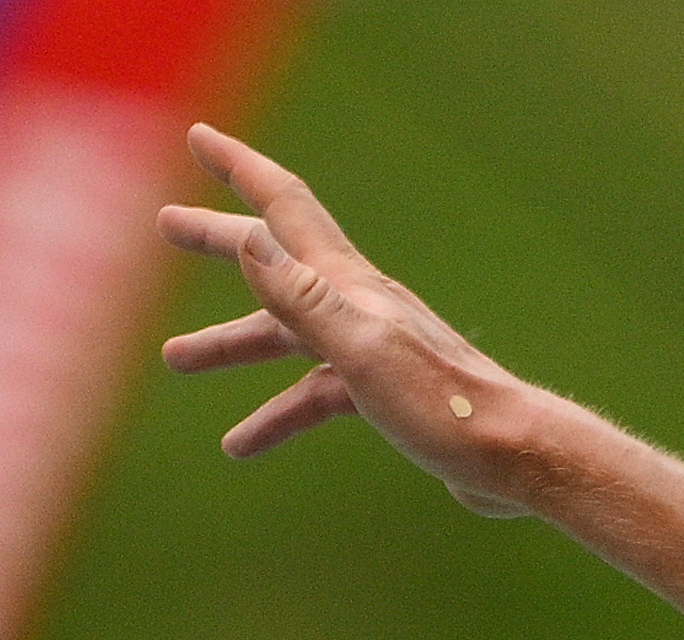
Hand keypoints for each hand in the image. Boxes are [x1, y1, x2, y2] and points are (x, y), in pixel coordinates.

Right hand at [158, 124, 551, 515]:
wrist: (516, 459)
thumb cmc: (445, 406)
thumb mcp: (363, 350)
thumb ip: (305, 298)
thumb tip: (250, 240)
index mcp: (349, 285)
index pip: (285, 207)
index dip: (239, 168)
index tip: (199, 136)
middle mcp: (358, 306)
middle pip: (275, 261)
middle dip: (219, 240)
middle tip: (166, 224)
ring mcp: (372, 350)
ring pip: (288, 337)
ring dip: (232, 343)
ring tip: (176, 358)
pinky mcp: (387, 395)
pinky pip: (316, 397)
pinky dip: (278, 416)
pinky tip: (242, 446)